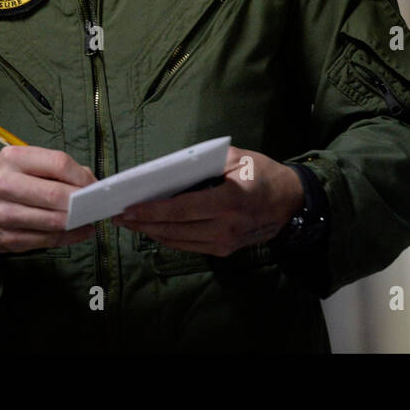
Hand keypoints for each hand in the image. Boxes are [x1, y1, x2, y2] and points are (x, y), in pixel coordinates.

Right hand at [0, 146, 97, 252]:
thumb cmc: (7, 181)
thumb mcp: (25, 163)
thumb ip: (57, 169)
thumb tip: (91, 182)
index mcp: (13, 158)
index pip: (58, 163)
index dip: (82, 176)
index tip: (96, 186)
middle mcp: (4, 184)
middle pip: (55, 194)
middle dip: (82, 202)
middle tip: (98, 204)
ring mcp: (3, 214)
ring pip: (53, 221)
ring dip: (78, 222)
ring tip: (91, 219)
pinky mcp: (7, 239)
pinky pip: (46, 240)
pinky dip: (69, 237)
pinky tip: (79, 232)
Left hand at [110, 147, 304, 257]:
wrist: (291, 203)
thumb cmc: (262, 173)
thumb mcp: (236, 159)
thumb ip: (203, 164)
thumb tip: (167, 171)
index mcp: (229, 201)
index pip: (181, 210)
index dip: (151, 211)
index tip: (127, 209)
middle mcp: (226, 227)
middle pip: (174, 230)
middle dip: (143, 224)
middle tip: (118, 216)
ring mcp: (225, 243)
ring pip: (178, 241)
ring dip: (151, 233)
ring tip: (129, 223)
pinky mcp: (224, 251)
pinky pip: (189, 246)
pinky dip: (168, 238)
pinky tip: (153, 229)